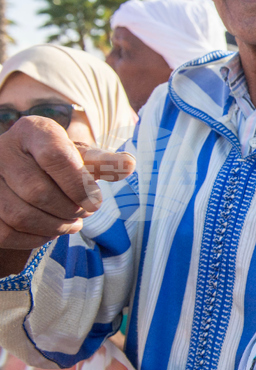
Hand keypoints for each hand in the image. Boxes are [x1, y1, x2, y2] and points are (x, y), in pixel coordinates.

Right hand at [0, 117, 133, 254]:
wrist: (24, 168)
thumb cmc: (60, 163)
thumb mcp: (81, 157)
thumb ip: (103, 163)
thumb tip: (129, 165)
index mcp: (33, 131)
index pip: (55, 157)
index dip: (79, 185)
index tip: (95, 201)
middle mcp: (2, 151)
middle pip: (38, 192)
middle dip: (69, 210)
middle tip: (84, 212)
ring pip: (20, 216)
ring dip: (54, 227)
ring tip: (72, 223)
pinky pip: (6, 233)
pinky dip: (35, 238)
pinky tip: (50, 230)